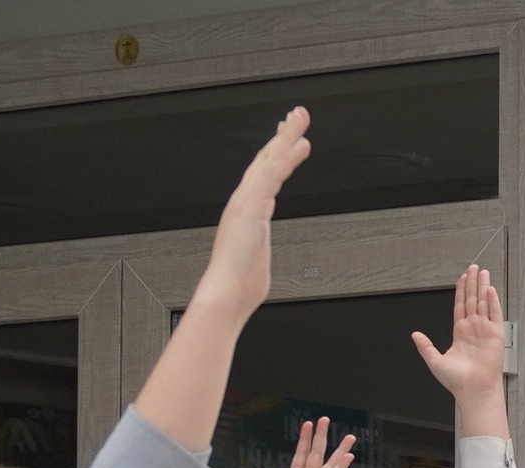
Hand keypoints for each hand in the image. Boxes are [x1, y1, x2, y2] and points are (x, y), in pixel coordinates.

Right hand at [193, 108, 311, 316]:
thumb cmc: (238, 283)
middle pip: (265, 161)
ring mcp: (246, 203)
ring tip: (299, 120)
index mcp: (246, 212)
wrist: (225, 293)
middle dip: (282, 137)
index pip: (264, 176)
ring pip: (268, 161)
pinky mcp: (251, 207)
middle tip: (297, 116)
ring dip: (285, 138)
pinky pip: (271, 176)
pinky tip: (296, 146)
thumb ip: (256, 250)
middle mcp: (244, 202)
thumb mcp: (253, 260)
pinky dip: (284, 159)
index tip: (290, 139)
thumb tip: (256, 260)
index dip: (277, 155)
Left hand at [248, 417, 356, 467]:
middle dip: (321, 436)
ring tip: (350, 437)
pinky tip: (350, 457)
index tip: (308, 423)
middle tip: (325, 419)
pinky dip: (341, 467)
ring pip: (329, 464)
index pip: (302, 455)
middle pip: (317, 455)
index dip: (305, 439)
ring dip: (340, 450)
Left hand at [412, 265, 508, 437]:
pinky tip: (490, 289)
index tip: (462, 277)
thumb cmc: (457, 381)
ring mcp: (485, 330)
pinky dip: (493, 301)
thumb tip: (415, 335)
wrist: (473, 390)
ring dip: (483, 287)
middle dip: (472, 283)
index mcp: (460, 333)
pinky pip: (495, 314)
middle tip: (473, 268)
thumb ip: (425, 346)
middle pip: (473, 300)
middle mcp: (473, 329)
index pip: (461, 305)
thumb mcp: (435, 361)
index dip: (461, 290)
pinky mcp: (495, 335)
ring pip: (483, 303)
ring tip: (482, 272)